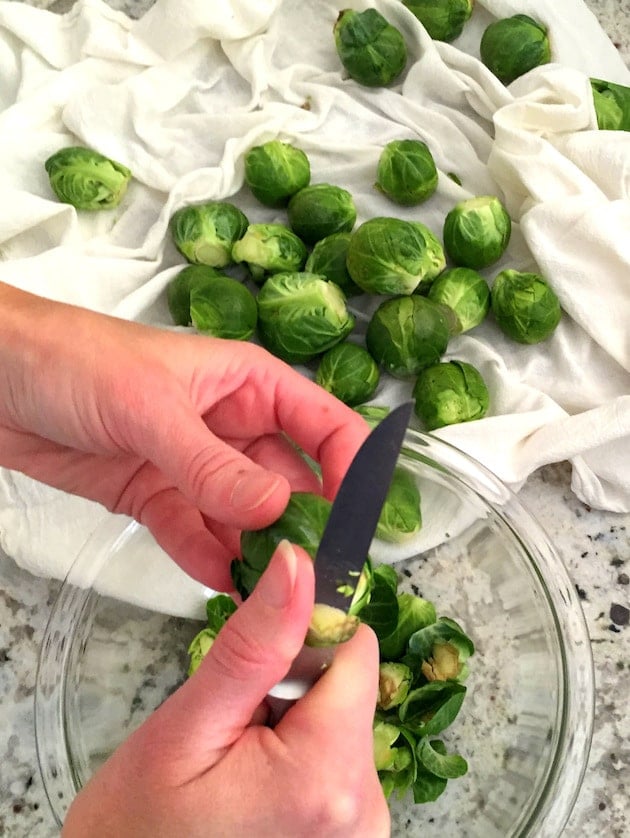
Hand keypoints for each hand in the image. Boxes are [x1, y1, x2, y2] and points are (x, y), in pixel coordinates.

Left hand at [0, 283, 367, 589]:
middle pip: (291, 482)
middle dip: (307, 526)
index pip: (324, 425)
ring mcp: (196, 465)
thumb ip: (212, 464)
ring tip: (275, 595)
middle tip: (319, 577)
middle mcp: (232, 426)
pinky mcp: (157, 497)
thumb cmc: (75, 360)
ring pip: (245, 517)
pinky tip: (223, 585)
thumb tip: (276, 509)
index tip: (360, 520)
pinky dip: (209, 560)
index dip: (352, 469)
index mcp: (249, 384)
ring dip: (259, 552)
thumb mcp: (151, 407)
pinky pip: (195, 534)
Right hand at [61, 542, 389, 836]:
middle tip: (233, 720)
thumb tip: (299, 562)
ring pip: (341, 717)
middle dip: (295, 682)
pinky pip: (337, 757)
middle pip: (350, 686)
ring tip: (238, 755)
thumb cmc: (138, 828)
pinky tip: (256, 777)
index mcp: (329, 774)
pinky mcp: (350, 833)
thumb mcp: (187, 726)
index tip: (260, 647)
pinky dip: (300, 750)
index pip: (356, 649)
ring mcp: (362, 827)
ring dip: (295, 717)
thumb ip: (253, 644)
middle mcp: (366, 807)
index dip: (309, 630)